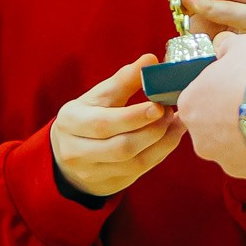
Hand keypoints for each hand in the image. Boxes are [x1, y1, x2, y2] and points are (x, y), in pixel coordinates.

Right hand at [51, 57, 187, 198]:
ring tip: (176, 123)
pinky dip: (160, 152)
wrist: (69, 153)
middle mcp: (76, 151)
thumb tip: (150, 60)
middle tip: (171, 112)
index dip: (134, 116)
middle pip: (120, 147)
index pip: (103, 123)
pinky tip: (171, 137)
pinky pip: (140, 170)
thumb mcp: (98, 97)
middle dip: (152, 130)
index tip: (159, 105)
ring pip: (134, 162)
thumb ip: (123, 80)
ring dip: (161, 142)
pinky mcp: (109, 184)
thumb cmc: (88, 117)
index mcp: (71, 122)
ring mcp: (92, 173)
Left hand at [177, 32, 245, 186]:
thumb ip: (226, 45)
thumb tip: (223, 46)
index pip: (197, 95)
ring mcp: (224, 160)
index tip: (237, 82)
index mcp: (190, 105)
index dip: (218, 87)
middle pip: (212, 123)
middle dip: (231, 113)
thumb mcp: (243, 43)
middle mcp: (200, 138)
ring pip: (233, 144)